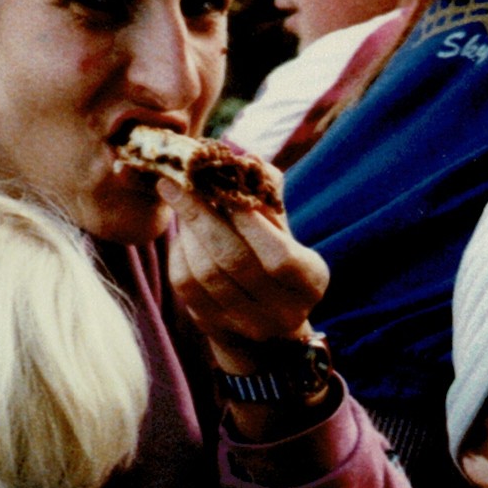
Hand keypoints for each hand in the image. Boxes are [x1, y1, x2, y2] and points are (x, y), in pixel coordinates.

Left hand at [163, 181, 329, 375]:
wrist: (267, 322)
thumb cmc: (274, 259)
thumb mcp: (282, 231)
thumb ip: (267, 196)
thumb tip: (246, 158)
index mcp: (310, 282)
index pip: (279, 255)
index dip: (248, 220)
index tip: (219, 185)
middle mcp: (284, 312)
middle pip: (235, 261)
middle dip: (202, 216)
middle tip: (178, 184)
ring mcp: (249, 325)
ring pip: (206, 273)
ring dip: (187, 232)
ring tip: (180, 205)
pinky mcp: (217, 328)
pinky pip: (186, 286)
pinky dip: (178, 254)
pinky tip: (181, 236)